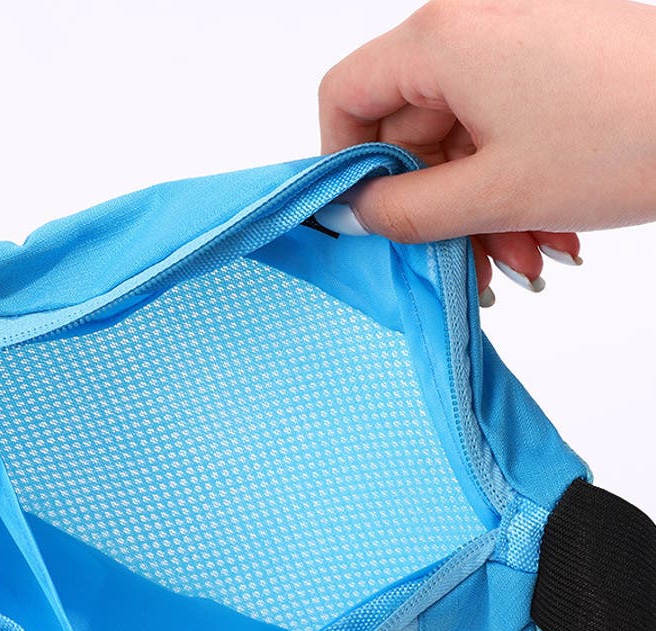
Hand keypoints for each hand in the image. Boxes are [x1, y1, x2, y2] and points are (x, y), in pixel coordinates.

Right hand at [318, 0, 655, 300]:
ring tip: (523, 259)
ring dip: (479, 211)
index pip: (347, 96)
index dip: (344, 163)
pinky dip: (512, 185)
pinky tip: (545, 231)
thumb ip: (403, 211)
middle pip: (410, 129)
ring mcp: (516, 41)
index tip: (366, 216)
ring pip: (460, 140)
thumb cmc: (628, 136)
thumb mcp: (492, 195)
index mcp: (442, 40)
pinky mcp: (551, 60)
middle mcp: (472, 26)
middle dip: (435, 208)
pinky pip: (502, 130)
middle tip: (463, 264)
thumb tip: (354, 214)